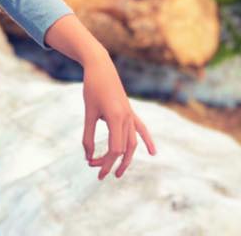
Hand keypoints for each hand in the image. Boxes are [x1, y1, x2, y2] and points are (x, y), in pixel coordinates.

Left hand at [81, 51, 155, 179]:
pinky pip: (141, 128)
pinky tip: (153, 152)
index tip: (93, 167)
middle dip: (112, 163)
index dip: (105, 162)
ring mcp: (130, 114)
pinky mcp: (129, 110)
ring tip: (118, 172)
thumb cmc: (92, 88)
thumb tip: (88, 157)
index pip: (114, 149)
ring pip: (133, 142)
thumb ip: (88, 136)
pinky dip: (147, 140)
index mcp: (116, 117)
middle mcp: (127, 117)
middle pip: (124, 149)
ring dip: (126, 158)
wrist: (100, 66)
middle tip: (99, 173)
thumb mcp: (89, 112)